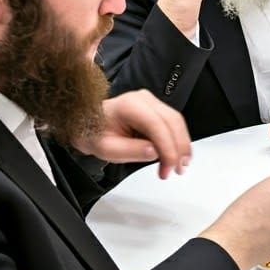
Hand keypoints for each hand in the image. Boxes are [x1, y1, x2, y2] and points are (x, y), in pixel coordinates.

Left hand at [73, 90, 191, 178]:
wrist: (87, 123)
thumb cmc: (93, 133)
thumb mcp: (105, 149)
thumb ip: (129, 151)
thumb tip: (154, 152)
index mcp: (128, 105)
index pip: (156, 125)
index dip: (167, 147)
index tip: (169, 167)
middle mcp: (143, 99)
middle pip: (172, 121)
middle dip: (179, 147)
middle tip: (177, 170)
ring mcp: (152, 102)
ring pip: (176, 121)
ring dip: (182, 145)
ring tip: (180, 165)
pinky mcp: (156, 109)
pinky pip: (173, 123)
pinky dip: (178, 140)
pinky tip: (177, 155)